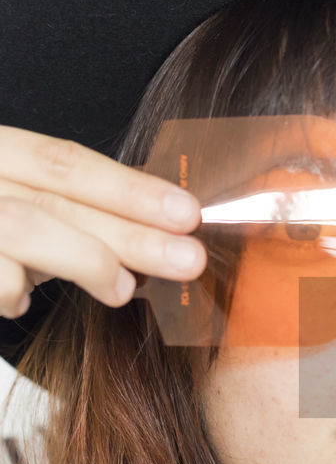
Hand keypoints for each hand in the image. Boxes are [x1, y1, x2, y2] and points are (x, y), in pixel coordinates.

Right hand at [0, 124, 206, 319]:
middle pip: (56, 196)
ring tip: (123, 289)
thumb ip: (66, 208)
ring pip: (26, 229)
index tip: (188, 212)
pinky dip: (12, 293)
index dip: (129, 186)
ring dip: (87, 260)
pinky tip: (19, 301)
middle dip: (130, 230)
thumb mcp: (16, 196)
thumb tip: (150, 230)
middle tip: (189, 258)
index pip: (65, 161)